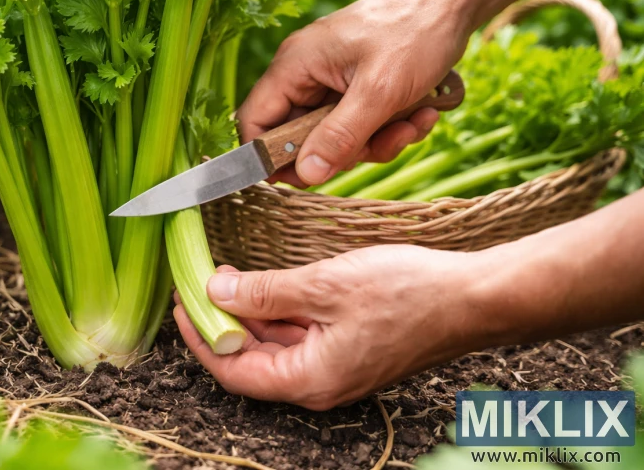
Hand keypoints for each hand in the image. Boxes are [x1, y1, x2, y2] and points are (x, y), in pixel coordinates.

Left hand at [174, 245, 490, 409]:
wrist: (475, 298)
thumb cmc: (410, 293)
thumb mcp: (326, 285)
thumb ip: (266, 292)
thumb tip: (215, 289)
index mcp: (310, 380)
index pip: (233, 371)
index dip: (200, 337)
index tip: (181, 301)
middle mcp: (319, 382)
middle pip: (251, 359)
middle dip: (221, 321)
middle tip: (199, 279)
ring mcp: (335, 367)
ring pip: (274, 345)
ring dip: (249, 313)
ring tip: (227, 275)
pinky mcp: (348, 348)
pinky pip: (299, 334)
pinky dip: (278, 310)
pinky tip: (267, 283)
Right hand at [238, 0, 471, 186]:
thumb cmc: (416, 31)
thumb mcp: (379, 92)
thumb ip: (339, 136)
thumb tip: (307, 174)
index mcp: (294, 65)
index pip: (255, 121)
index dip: (269, 156)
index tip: (304, 179)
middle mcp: (306, 73)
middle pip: (299, 136)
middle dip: (341, 151)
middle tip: (375, 147)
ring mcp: (332, 80)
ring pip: (336, 136)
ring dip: (375, 142)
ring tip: (411, 124)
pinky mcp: (358, 86)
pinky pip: (361, 125)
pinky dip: (390, 128)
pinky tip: (422, 114)